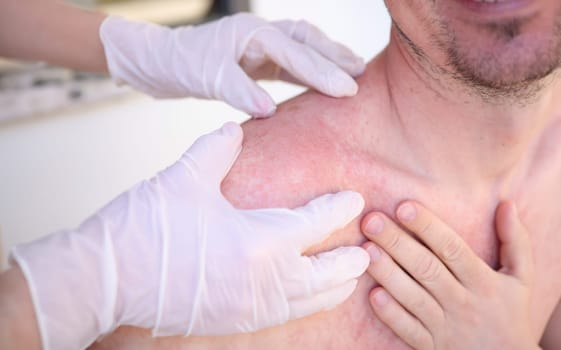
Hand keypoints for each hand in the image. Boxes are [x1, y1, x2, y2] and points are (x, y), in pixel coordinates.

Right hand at [10, 122, 368, 349]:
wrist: (107, 279)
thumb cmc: (147, 227)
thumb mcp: (185, 177)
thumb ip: (218, 149)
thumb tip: (235, 129)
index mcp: (262, 242)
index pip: (317, 223)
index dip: (339, 208)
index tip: (355, 198)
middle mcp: (266, 281)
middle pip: (328, 274)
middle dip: (352, 260)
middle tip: (369, 248)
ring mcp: (252, 307)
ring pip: (312, 302)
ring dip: (336, 288)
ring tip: (350, 278)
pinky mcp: (236, 322)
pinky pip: (287, 317)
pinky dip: (308, 305)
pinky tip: (307, 297)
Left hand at [99, 13, 364, 116]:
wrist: (158, 62)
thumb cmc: (179, 64)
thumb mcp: (205, 77)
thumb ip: (237, 90)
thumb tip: (270, 109)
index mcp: (252, 33)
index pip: (295, 52)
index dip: (323, 70)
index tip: (348, 88)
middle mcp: (261, 35)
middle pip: (308, 42)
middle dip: (336, 57)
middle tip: (363, 74)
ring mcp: (260, 47)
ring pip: (303, 50)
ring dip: (328, 60)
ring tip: (354, 72)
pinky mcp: (257, 61)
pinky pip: (291, 65)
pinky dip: (310, 72)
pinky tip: (323, 83)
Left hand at [360, 201, 540, 349]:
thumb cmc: (510, 313)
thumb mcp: (521, 278)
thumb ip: (515, 241)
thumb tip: (507, 204)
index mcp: (482, 281)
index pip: (452, 248)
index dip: (427, 226)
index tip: (403, 206)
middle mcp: (463, 302)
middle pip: (426, 268)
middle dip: (397, 242)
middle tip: (371, 220)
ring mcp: (445, 326)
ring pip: (413, 298)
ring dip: (388, 273)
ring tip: (366, 250)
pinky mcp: (431, 346)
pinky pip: (409, 330)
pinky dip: (391, 314)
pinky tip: (372, 294)